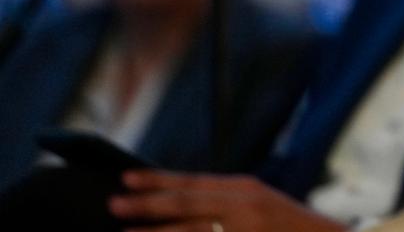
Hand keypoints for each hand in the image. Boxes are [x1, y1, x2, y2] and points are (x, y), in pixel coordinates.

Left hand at [109, 170, 344, 231]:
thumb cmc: (290, 228)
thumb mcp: (260, 206)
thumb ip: (226, 202)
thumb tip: (180, 201)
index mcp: (245, 190)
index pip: (193, 182)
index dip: (157, 180)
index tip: (126, 178)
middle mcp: (244, 207)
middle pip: (186, 204)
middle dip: (147, 204)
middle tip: (113, 204)